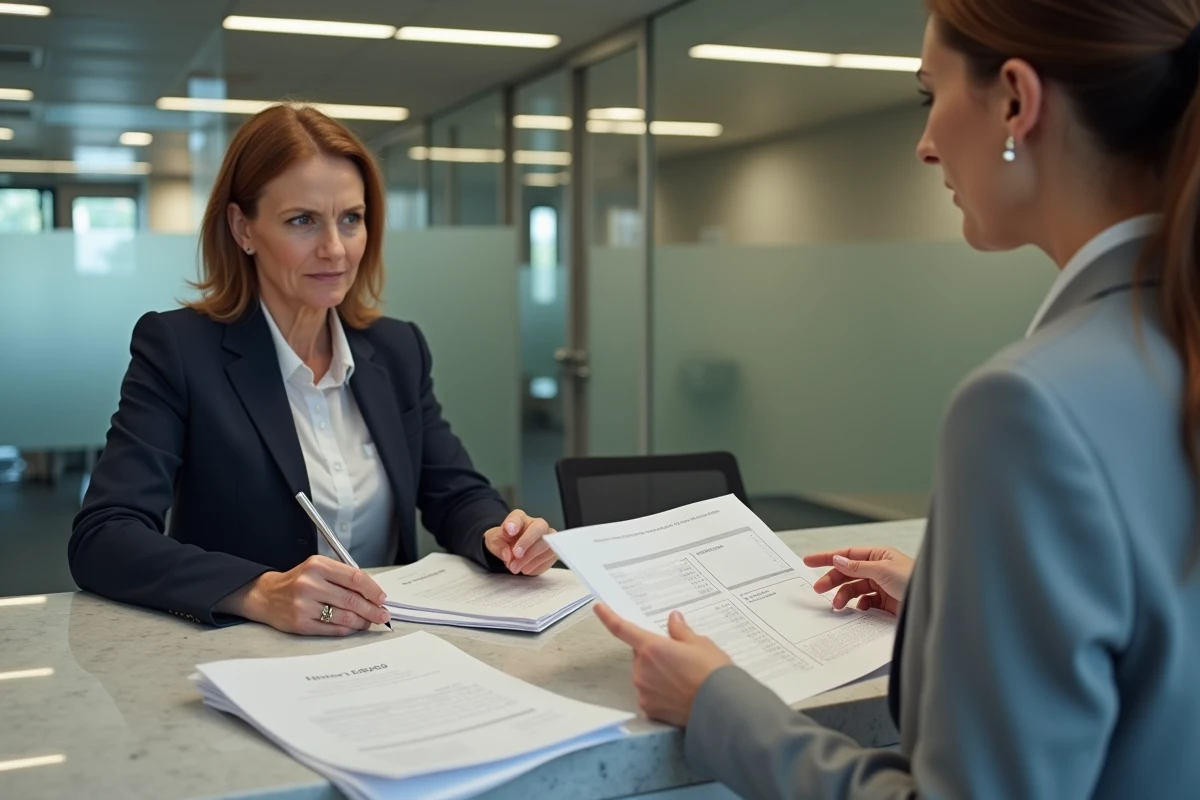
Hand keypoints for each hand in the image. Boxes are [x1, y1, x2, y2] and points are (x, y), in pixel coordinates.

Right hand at [219, 556, 391, 635]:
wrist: (266, 595)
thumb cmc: (299, 581)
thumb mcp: (319, 569)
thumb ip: (343, 577)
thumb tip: (373, 594)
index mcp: (318, 566)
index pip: (354, 578)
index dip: (373, 590)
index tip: (382, 598)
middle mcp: (310, 584)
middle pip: (352, 600)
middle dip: (372, 609)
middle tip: (382, 614)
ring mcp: (304, 605)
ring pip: (344, 616)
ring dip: (362, 621)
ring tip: (369, 622)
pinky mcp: (301, 623)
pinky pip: (332, 629)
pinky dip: (347, 629)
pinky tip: (353, 626)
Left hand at [484, 509, 556, 574]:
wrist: (512, 551)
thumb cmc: (504, 542)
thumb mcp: (494, 542)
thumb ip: (499, 546)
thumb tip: (508, 554)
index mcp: (520, 518)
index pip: (518, 517)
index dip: (514, 523)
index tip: (509, 531)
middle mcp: (537, 524)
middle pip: (539, 529)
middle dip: (527, 543)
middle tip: (515, 556)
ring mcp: (548, 537)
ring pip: (547, 544)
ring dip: (531, 559)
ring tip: (516, 568)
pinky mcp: (552, 551)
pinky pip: (550, 557)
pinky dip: (537, 565)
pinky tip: (526, 569)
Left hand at [594, 603, 732, 726]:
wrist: (722, 707)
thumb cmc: (713, 673)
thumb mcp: (701, 644)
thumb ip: (681, 631)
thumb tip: (673, 620)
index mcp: (652, 647)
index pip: (622, 628)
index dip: (608, 616)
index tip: (598, 607)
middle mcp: (642, 669)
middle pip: (640, 654)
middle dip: (654, 652)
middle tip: (678, 656)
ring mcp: (644, 691)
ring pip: (644, 675)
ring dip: (657, 673)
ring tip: (684, 678)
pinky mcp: (650, 709)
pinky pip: (650, 694)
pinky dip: (660, 692)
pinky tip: (680, 694)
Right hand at [803, 546, 913, 616]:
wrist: (930, 606)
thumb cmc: (912, 581)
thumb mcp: (882, 570)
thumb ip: (857, 566)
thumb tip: (837, 560)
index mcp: (879, 556)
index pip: (847, 555)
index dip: (827, 558)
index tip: (808, 561)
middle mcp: (879, 569)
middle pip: (848, 573)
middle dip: (832, 580)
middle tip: (818, 589)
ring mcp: (881, 586)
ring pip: (855, 589)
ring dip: (844, 596)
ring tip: (838, 605)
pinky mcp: (885, 603)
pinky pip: (865, 603)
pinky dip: (859, 606)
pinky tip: (860, 609)